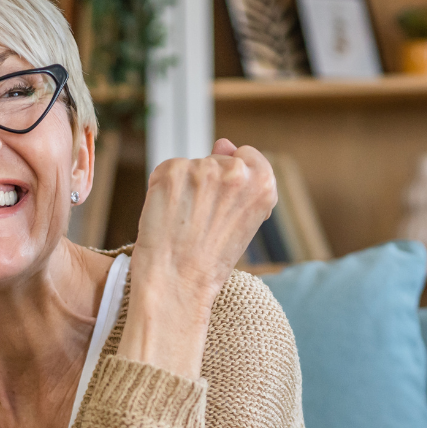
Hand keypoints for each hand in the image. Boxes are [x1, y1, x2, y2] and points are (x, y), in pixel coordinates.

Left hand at [133, 139, 276, 305]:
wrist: (176, 285)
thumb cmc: (209, 262)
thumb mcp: (241, 221)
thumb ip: (240, 180)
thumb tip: (222, 142)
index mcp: (264, 184)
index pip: (248, 156)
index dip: (232, 181)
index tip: (224, 206)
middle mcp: (236, 172)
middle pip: (217, 161)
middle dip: (206, 185)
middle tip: (201, 223)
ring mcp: (203, 169)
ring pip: (191, 167)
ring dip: (184, 188)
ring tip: (184, 224)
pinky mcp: (172, 171)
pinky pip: (167, 171)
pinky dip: (163, 190)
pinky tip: (166, 216)